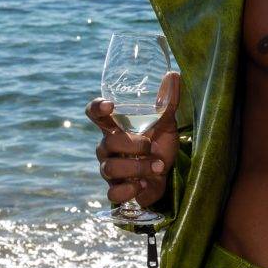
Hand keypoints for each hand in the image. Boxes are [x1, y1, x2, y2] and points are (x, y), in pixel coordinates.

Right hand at [87, 71, 181, 210]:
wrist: (166, 175)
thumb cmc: (160, 144)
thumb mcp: (166, 122)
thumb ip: (167, 101)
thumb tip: (173, 75)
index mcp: (115, 126)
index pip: (94, 113)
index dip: (96, 108)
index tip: (110, 105)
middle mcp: (107, 147)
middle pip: (107, 142)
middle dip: (133, 145)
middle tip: (151, 148)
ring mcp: (109, 169)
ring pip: (110, 168)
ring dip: (137, 168)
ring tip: (157, 167)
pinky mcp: (116, 190)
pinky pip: (112, 193)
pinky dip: (129, 190)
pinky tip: (142, 185)